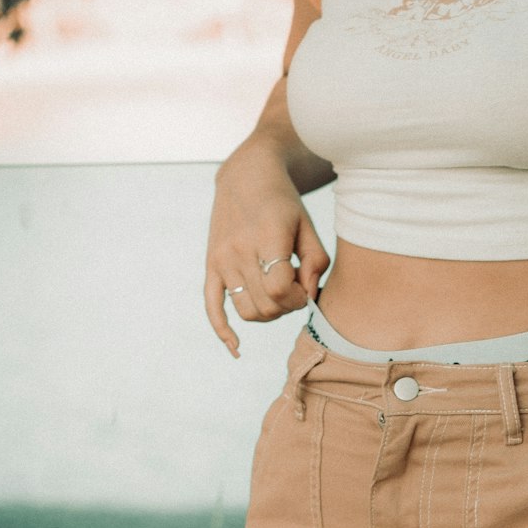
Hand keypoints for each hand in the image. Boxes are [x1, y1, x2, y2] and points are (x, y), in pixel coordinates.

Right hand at [203, 143, 330, 357]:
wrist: (246, 178)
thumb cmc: (284, 205)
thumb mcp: (308, 227)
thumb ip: (316, 263)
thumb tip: (309, 299)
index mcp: (266, 236)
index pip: (280, 289)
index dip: (298, 298)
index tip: (304, 287)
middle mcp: (239, 249)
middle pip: (266, 305)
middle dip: (288, 307)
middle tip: (295, 289)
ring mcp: (222, 259)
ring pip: (247, 311)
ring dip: (268, 314)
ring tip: (278, 296)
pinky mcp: (211, 265)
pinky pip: (212, 306)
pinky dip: (223, 331)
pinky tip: (236, 348)